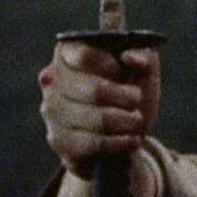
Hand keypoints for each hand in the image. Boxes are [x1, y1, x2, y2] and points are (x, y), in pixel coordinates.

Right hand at [38, 42, 161, 177]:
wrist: (120, 135)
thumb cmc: (128, 95)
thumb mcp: (143, 72)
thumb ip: (144, 56)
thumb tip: (129, 57)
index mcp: (68, 52)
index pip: (85, 55)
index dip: (112, 66)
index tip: (125, 73)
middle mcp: (52, 79)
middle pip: (96, 90)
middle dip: (127, 98)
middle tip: (136, 100)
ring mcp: (52, 111)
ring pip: (99, 119)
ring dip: (128, 121)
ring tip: (136, 120)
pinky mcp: (58, 140)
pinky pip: (95, 143)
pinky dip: (121, 142)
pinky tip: (131, 139)